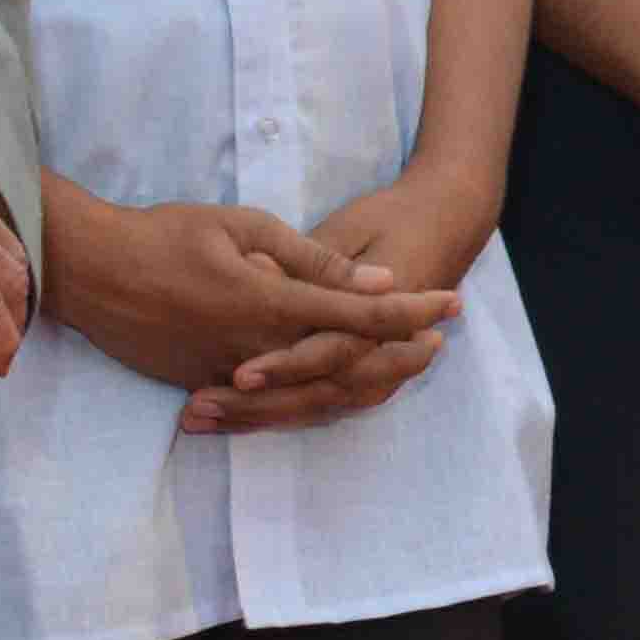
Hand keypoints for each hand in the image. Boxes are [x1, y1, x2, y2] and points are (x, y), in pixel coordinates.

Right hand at [53, 186, 455, 436]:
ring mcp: (228, 372)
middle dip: (400, 353)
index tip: (449, 304)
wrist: (88, 269)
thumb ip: (313, 257)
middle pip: (347, 363)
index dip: (410, 312)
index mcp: (270, 302)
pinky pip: (269, 401)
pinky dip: (308, 394)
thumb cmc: (165, 234)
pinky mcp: (203, 383)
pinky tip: (337, 383)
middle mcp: (256, 347)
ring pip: (311, 391)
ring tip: (401, 364)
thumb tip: (378, 277)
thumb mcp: (243, 225)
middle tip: (438, 342)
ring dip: (362, 378)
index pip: (359, 313)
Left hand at [211, 164, 501, 433]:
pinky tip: (221, 420)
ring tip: (196, 417)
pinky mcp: (362, 372)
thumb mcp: (350, 227)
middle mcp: (384, 347)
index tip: (238, 375)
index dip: (287, 364)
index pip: (334, 350)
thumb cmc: (392, 218)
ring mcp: (377, 365)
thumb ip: (312, 263)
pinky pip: (317, 404)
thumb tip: (262, 278)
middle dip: (260, 405)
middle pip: (320, 393)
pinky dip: (271, 415)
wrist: (443, 223)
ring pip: (316, 406)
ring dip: (257, 417)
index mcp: (384, 314)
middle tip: (199, 405)